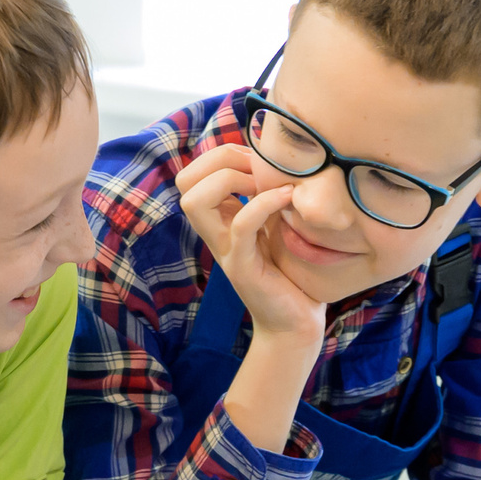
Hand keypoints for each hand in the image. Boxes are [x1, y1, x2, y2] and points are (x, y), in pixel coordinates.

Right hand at [176, 145, 327, 342]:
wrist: (294, 324)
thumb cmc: (291, 273)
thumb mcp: (276, 226)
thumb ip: (267, 199)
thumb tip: (280, 158)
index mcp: (220, 220)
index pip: (192, 174)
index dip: (220, 155)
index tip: (258, 161)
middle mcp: (215, 233)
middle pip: (185, 182)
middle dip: (220, 161)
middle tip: (259, 169)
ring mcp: (225, 250)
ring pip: (195, 201)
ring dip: (232, 180)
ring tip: (267, 183)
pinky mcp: (242, 267)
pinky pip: (241, 225)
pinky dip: (264, 202)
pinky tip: (288, 197)